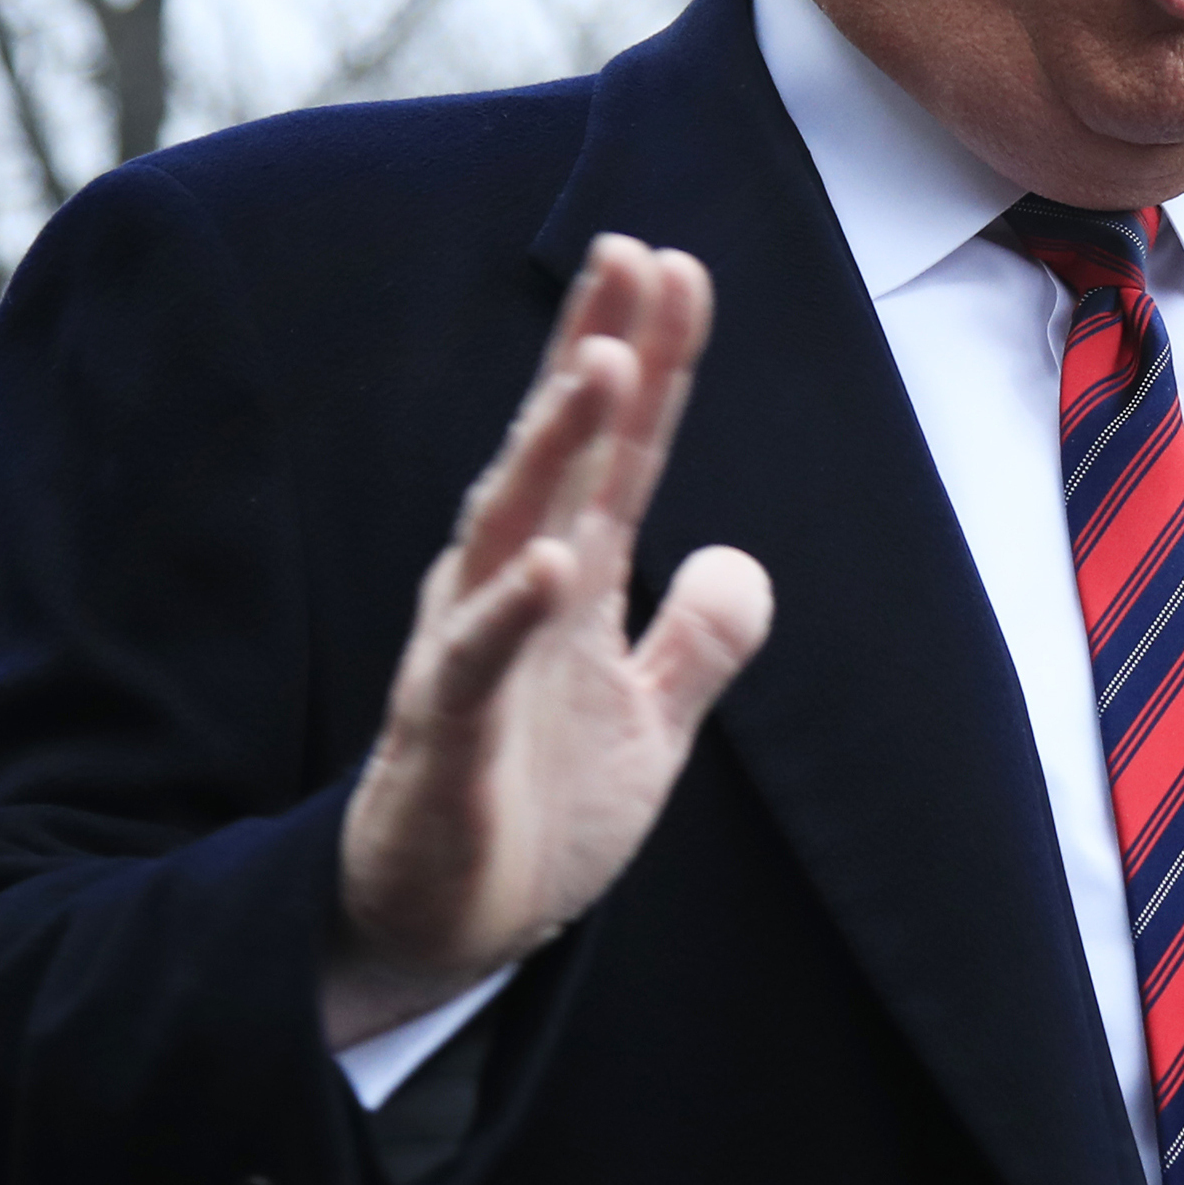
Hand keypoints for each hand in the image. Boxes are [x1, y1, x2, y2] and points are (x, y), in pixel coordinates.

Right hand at [323, 234, 774, 1048]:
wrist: (448, 931)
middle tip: (629, 253)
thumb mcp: (651, 722)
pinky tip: (549, 559)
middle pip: (560, 455)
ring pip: (511, 527)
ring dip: (553, 447)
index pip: (621, 453)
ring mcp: (471, 654)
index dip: (653, 363)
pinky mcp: (445, 735)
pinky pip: (477, 661)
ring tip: (599, 363)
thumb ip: (698, 640)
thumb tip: (738, 558)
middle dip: (594, 352)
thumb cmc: (538, 811)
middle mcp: (511, 590)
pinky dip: (509, 609)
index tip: (678, 266)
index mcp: (568, 580)